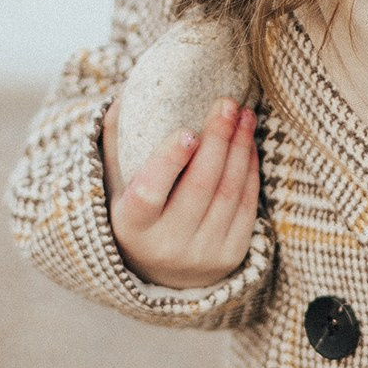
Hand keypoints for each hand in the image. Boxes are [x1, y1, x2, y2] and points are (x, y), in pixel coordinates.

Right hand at [102, 95, 259, 290]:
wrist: (164, 272)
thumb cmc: (139, 212)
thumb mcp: (118, 183)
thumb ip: (116, 140)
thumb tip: (124, 94)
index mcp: (131, 225)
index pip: (150, 192)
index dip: (169, 161)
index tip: (187, 130)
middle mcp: (167, 245)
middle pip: (200, 185)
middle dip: (218, 138)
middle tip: (227, 103)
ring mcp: (201, 254)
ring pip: (229, 193)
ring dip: (240, 149)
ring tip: (244, 116)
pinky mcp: (231, 257)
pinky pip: (247, 207)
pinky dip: (251, 171)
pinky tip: (249, 145)